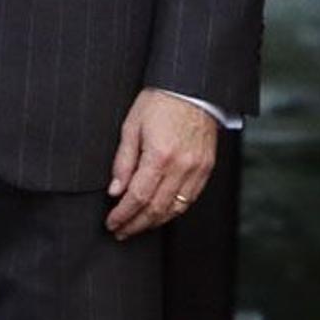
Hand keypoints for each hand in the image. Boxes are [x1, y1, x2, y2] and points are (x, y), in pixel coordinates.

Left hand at [106, 91, 216, 239]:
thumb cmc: (160, 101)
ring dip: (154, 222)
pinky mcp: (207, 168)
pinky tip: (160, 214)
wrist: (192, 88)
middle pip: (156, 208)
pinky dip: (174, 211)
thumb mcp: (131, 126)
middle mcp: (181, 166)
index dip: (123, 215)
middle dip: (136, 224)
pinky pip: (190, 199)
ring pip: (175, 209)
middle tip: (121, 232)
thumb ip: (123, 162)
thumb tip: (115, 190)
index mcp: (159, 156)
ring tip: (137, 226)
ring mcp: (197, 169)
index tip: (112, 223)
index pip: (138, 197)